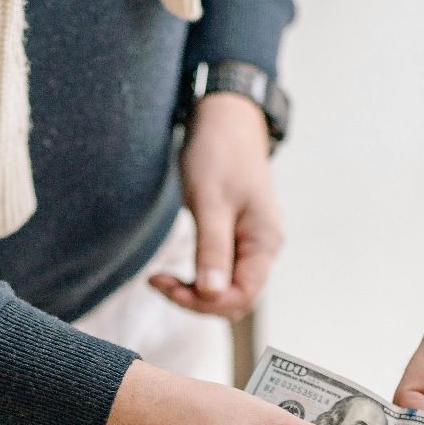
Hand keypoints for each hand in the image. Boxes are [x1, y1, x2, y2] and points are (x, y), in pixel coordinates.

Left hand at [153, 92, 279, 319]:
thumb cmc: (220, 154)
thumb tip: (212, 294)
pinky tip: (172, 274)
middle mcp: (263, 248)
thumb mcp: (211, 201)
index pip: (242, 297)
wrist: (226, 121)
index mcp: (265, 242)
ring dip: (193, 292)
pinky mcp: (235, 240)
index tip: (167, 286)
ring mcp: (251, 245)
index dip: (205, 302)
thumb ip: (212, 249)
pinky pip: (219, 273)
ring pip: (225, 289)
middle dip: (196, 300)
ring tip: (161, 279)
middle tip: (159, 281)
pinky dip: (195, 279)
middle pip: (234, 299)